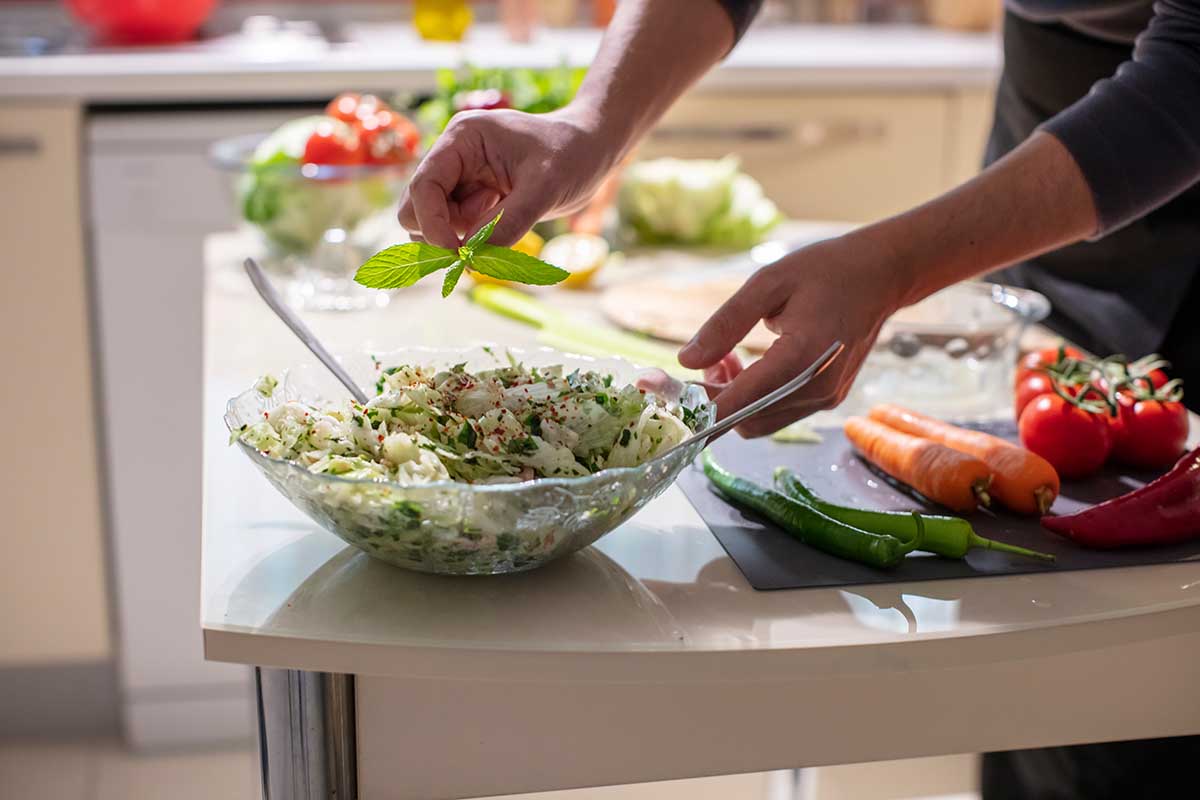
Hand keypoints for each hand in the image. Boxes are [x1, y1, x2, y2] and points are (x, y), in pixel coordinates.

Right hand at [397, 108, 613, 248]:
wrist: (590, 151)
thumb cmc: (571, 155)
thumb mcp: (545, 188)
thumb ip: (508, 223)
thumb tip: (472, 258)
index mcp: (462, 138)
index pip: (423, 186)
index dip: (433, 224)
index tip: (458, 253)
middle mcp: (452, 157)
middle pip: (415, 207)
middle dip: (443, 231)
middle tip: (486, 232)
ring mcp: (459, 178)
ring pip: (431, 224)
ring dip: (461, 234)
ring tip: (502, 212)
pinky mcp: (470, 198)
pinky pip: (455, 229)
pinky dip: (473, 238)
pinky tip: (504, 217)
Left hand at [678, 232, 909, 435]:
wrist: (883, 273)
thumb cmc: (827, 269)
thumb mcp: (769, 282)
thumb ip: (726, 323)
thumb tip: (685, 359)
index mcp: (801, 358)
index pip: (735, 401)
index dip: (693, 402)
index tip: (659, 390)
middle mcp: (815, 389)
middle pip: (743, 420)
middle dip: (711, 398)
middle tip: (700, 361)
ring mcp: (824, 399)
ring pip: (758, 422)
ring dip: (732, 399)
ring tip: (726, 357)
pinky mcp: (826, 399)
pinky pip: (776, 412)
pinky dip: (753, 397)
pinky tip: (747, 363)